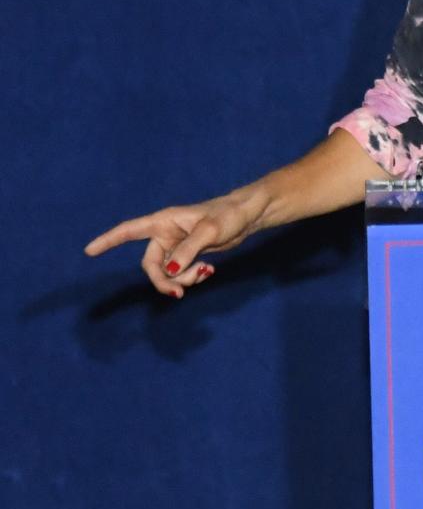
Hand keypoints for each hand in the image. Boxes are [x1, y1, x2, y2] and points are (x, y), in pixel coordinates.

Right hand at [85, 185, 270, 297]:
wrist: (247, 216)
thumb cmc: (228, 215)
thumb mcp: (209, 231)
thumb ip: (188, 250)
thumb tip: (169, 271)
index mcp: (164, 221)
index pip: (129, 231)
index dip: (108, 240)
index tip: (88, 251)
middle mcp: (166, 234)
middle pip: (150, 265)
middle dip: (163, 280)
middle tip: (179, 292)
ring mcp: (176, 246)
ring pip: (167, 272)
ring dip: (183, 279)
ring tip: (205, 272)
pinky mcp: (189, 255)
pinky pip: (181, 274)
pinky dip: (191, 277)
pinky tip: (208, 272)